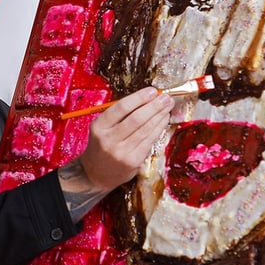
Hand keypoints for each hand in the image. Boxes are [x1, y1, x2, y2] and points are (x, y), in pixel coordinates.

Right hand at [58, 87, 172, 221]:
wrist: (96, 174)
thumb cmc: (101, 146)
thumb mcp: (101, 128)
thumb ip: (118, 115)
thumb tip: (145, 99)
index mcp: (99, 127)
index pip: (121, 108)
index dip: (139, 98)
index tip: (152, 91)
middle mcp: (108, 139)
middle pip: (136, 119)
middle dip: (154, 106)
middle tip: (165, 98)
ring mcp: (121, 152)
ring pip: (145, 130)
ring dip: (159, 116)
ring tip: (168, 106)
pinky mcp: (133, 161)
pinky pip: (149, 141)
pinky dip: (158, 129)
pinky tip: (163, 120)